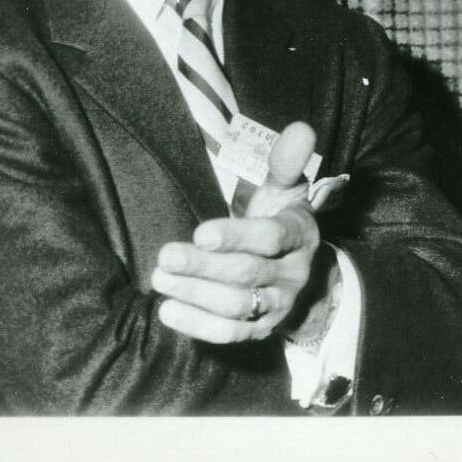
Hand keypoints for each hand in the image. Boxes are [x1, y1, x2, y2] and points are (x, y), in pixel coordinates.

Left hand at [151, 122, 338, 343]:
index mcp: (300, 235)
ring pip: (237, 306)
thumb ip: (286, 162)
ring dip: (195, 295)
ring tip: (160, 279)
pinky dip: (198, 325)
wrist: (295, 270)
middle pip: (247, 274)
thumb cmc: (279, 219)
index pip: (271, 238)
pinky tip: (168, 310)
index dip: (237, 236)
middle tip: (165, 255)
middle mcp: (294, 274)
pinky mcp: (260, 330)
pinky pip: (230, 334)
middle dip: (204, 266)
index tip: (200, 233)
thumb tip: (300, 128)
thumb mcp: (285, 190)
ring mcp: (278, 306)